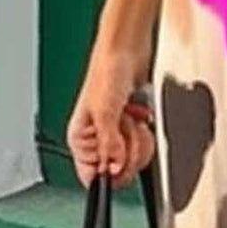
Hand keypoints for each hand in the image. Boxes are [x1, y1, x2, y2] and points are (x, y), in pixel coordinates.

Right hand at [67, 45, 155, 188]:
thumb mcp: (105, 113)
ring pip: (134, 155)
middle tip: (126, 127)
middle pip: (118, 168)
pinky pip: (143, 139)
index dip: (110, 174)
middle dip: (129, 148)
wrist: (128, 51)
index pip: (92, 177)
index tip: (122, 163)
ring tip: (131, 117)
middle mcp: (97, 139)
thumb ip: (110, 145)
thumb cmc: (107, 73)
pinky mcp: (131, 123)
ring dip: (138, 135)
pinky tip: (139, 112)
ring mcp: (115, 131)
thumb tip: (114, 170)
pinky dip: (145, 126)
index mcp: (81, 140)